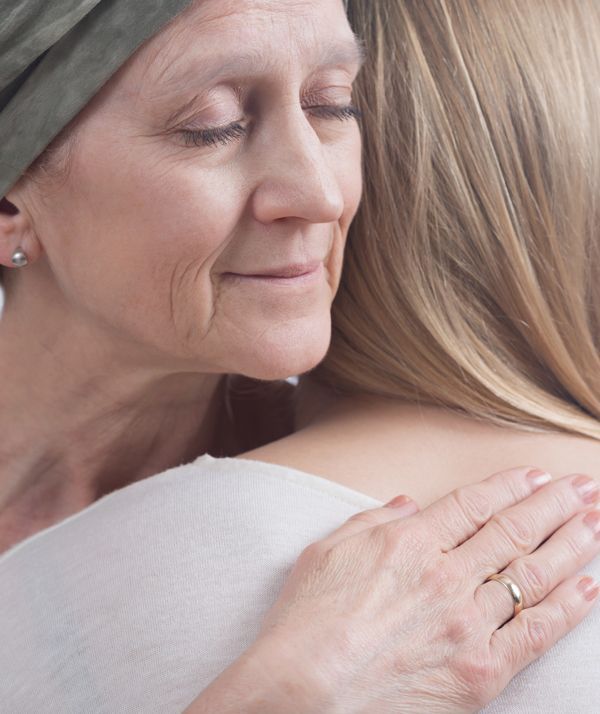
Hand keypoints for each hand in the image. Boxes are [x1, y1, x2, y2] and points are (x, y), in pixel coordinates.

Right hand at [248, 467, 599, 712]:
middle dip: (554, 505)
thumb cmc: (307, 618)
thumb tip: (412, 504)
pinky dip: (568, 608)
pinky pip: (535, 633)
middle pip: (513, 531)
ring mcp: (467, 623)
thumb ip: (375, 519)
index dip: (511, 486)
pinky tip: (590, 586)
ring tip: (596, 522)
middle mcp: (446, 575)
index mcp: (410, 542)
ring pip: (533, 574)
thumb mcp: (328, 549)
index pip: (475, 504)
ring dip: (571, 544)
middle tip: (584, 486)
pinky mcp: (480, 671)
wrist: (304, 690)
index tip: (537, 475)